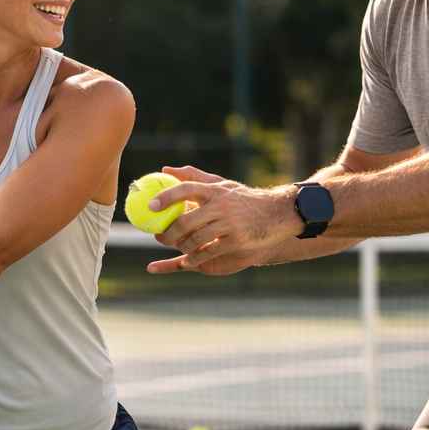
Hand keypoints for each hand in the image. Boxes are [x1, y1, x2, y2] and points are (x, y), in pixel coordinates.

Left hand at [145, 165, 300, 275]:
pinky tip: (188, 259)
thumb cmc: (244, 199)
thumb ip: (194, 177)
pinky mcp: (236, 240)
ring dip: (181, 246)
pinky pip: (209, 252)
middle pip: (185, 221)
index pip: (186, 189)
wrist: (277, 214)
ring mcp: (229, 224)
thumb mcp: (222, 185)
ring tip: (176, 246)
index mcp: (215, 190)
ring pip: (195, 239)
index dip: (166, 197)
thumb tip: (164, 170)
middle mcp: (221, 205)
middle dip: (168, 232)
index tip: (150, 206)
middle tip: (159, 236)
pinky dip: (195, 258)